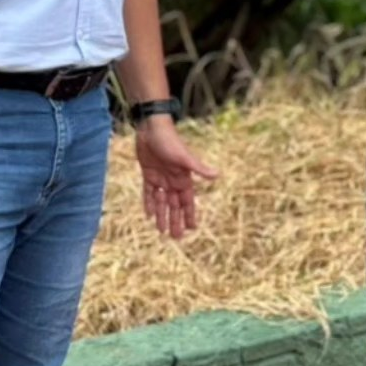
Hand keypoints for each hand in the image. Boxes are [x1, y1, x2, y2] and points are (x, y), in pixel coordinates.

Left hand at [134, 116, 218, 238]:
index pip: (187, 202)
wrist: (152, 127)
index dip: (189, 215)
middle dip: (176, 221)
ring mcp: (160, 177)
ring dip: (162, 215)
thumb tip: (217, 175)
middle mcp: (173, 180)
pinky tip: (148, 214)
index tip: (192, 229)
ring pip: (161, 201)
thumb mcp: (184, 156)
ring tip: (162, 231)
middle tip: (176, 238)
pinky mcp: (148, 172)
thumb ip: (198, 168)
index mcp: (183, 178)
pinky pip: (148, 192)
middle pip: (175, 205)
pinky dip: (148, 203)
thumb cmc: (169, 140)